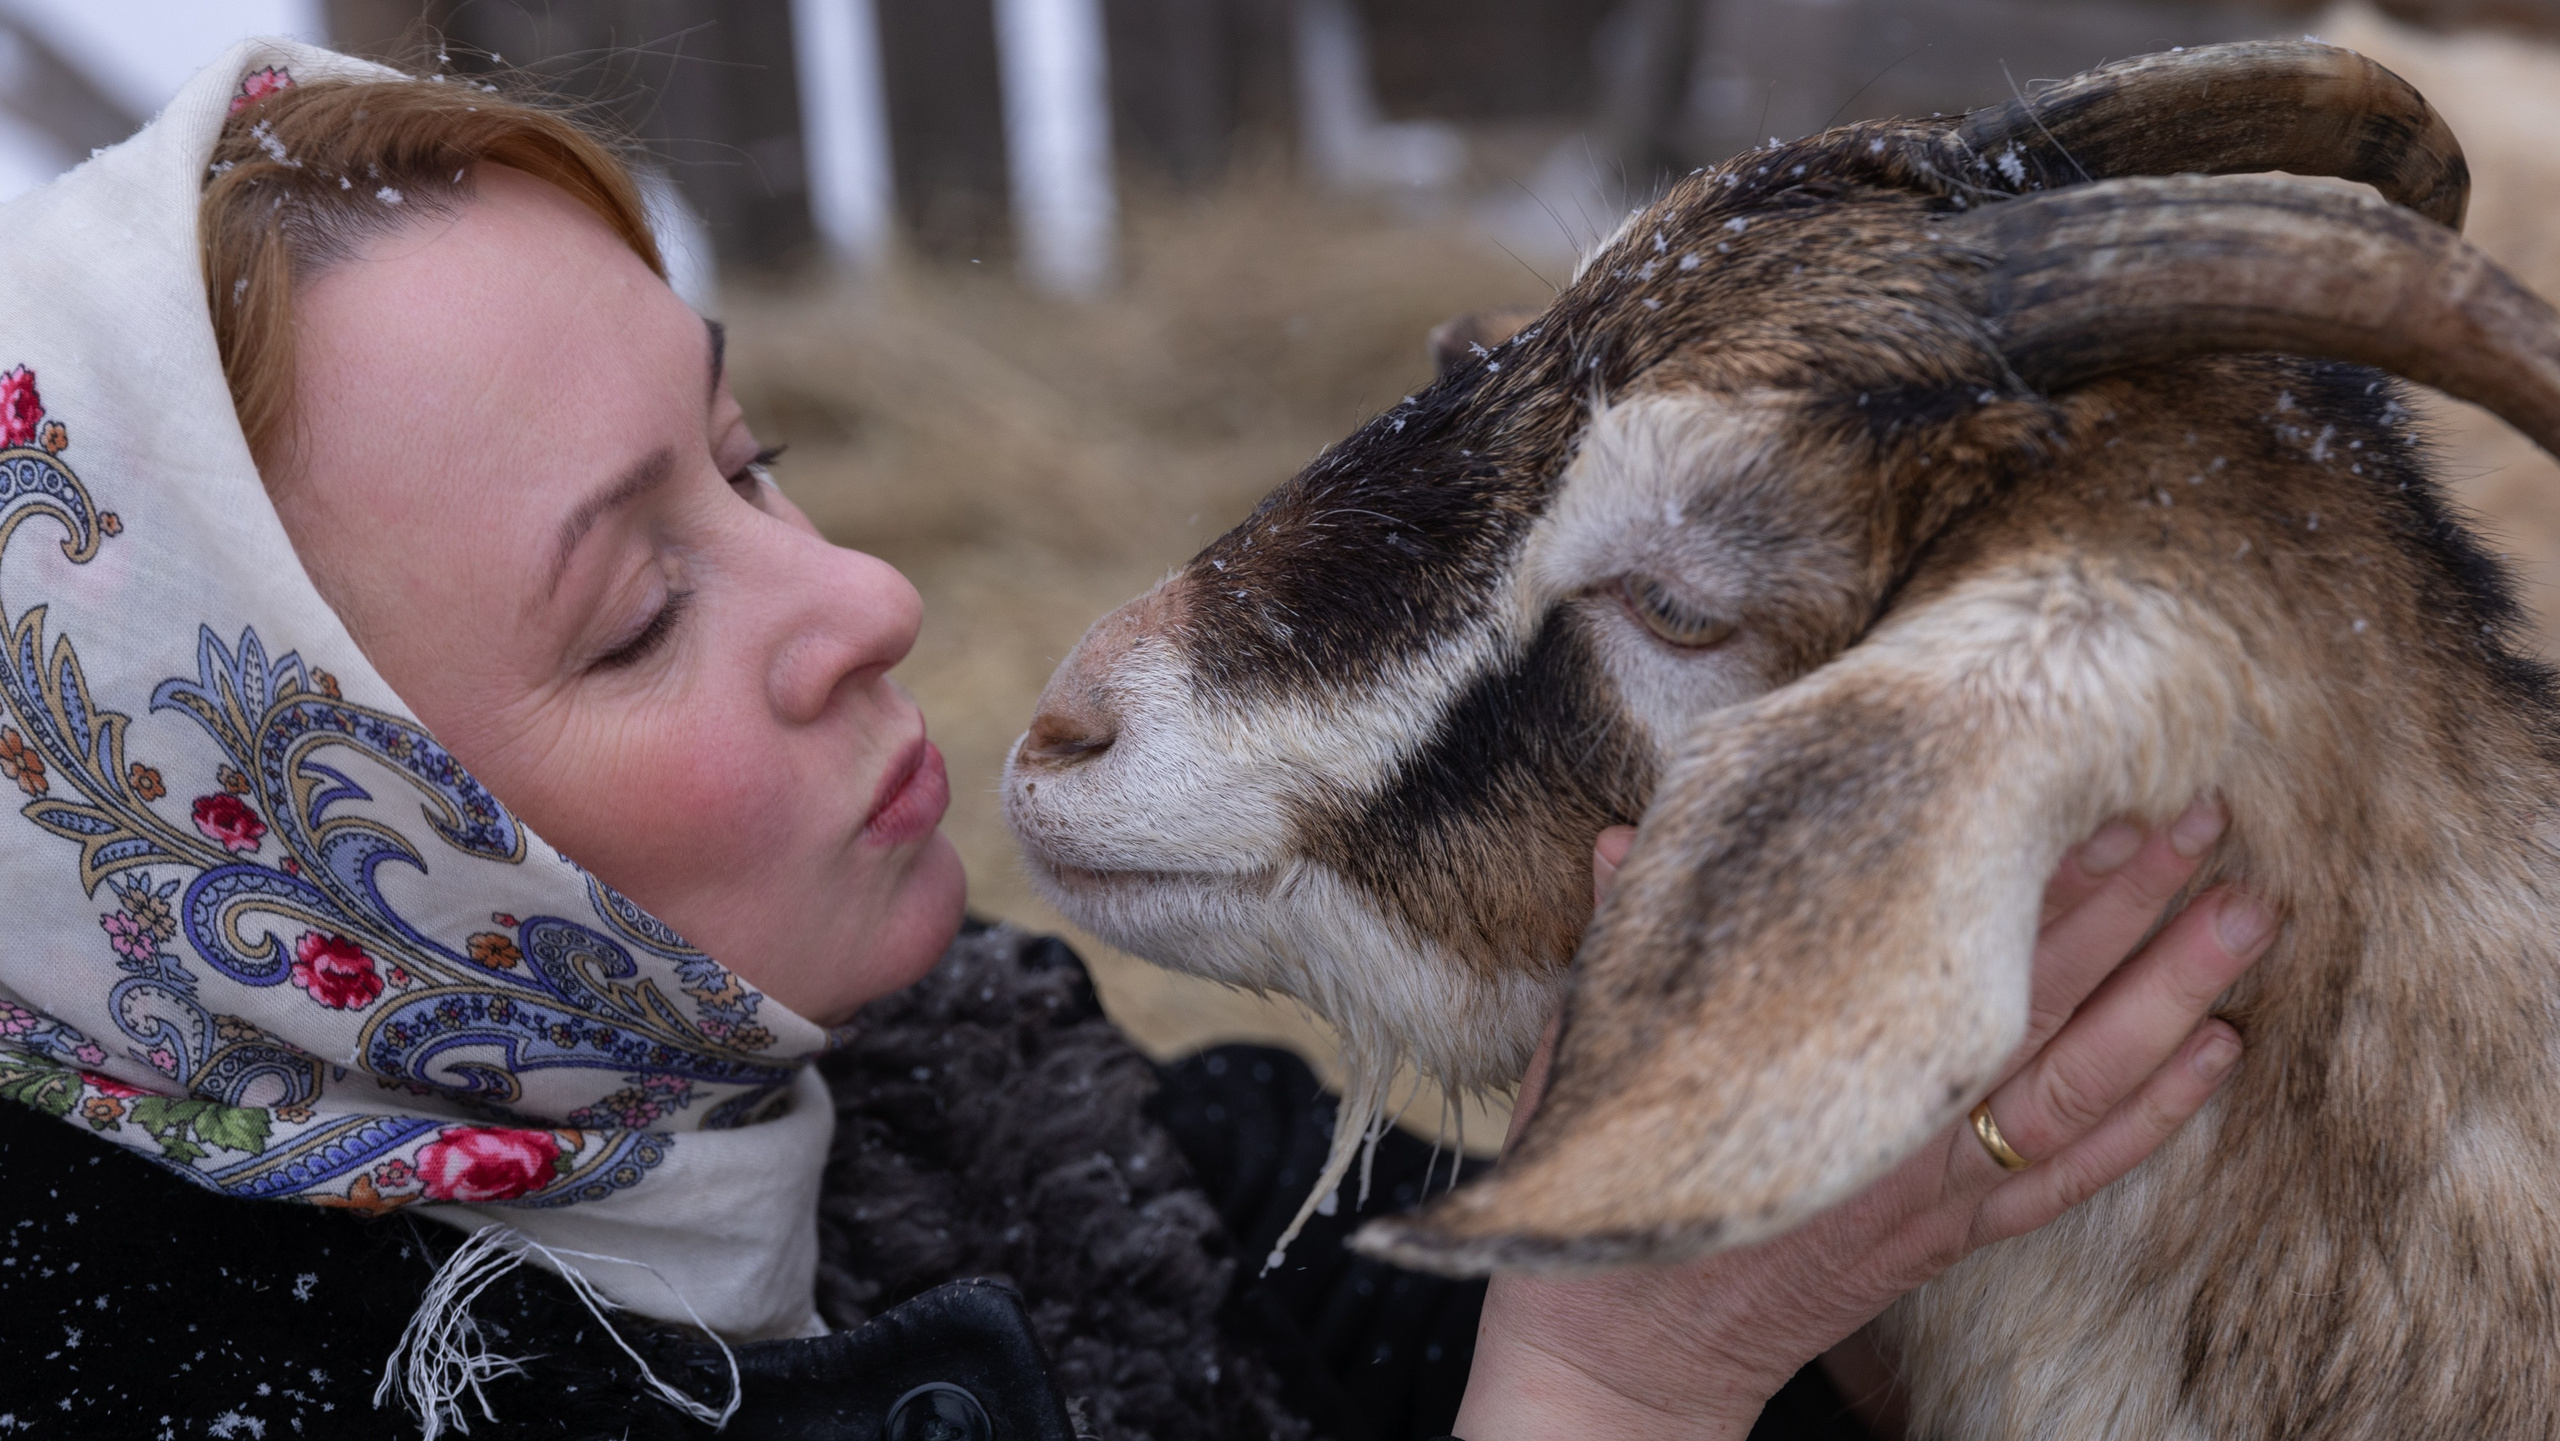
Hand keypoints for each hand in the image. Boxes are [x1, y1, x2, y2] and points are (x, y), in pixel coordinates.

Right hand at [1452, 798, 2273, 1439]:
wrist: (1619, 1363)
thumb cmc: (1606, 1201)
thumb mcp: (1597, 1065)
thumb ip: (1629, 949)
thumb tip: (1631, 842)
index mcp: (1817, 1068)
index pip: (1945, 949)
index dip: (2021, 870)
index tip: (2081, 783)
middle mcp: (1895, 1126)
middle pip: (2036, 999)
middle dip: (2127, 901)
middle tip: (2204, 812)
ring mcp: (1932, 1188)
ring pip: (2080, 1084)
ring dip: (2170, 995)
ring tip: (2246, 914)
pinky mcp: (1946, 1240)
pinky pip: (2070, 1179)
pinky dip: (2152, 1119)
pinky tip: (2215, 1055)